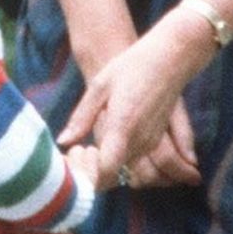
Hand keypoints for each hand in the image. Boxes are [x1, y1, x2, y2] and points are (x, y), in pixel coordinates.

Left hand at [61, 22, 204, 187]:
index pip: (106, 170)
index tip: (78, 155)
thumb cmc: (130, 67)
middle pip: (115, 176)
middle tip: (80, 152)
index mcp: (123, 128)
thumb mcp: (100, 87)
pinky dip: (123, 160)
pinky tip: (109, 144)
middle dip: (95, 172)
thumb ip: (82, 118)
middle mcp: (140, 141)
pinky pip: (139, 161)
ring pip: (128, 171)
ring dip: (109, 168)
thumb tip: (64, 141)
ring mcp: (152, 142)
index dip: (89, 173)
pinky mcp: (158, 140)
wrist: (168, 58)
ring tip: (91, 149)